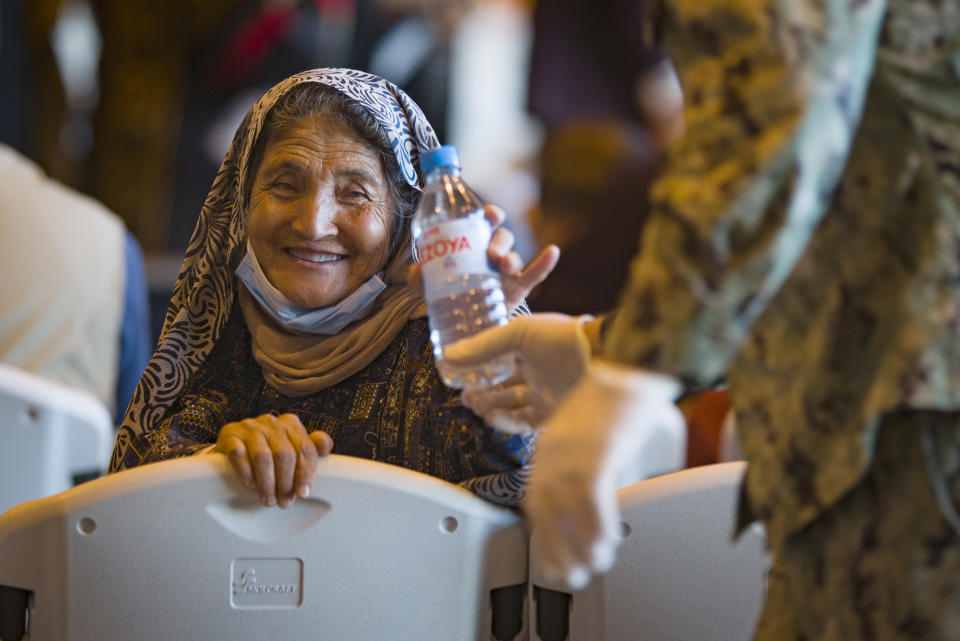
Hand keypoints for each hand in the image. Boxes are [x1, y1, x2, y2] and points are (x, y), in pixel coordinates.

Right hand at [214, 413, 333, 507]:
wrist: (232, 445)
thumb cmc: (268, 449)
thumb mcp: (291, 447)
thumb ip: (309, 447)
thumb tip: (326, 447)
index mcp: (290, 424)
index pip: (305, 448)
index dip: (306, 473)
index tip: (303, 494)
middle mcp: (271, 422)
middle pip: (285, 455)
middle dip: (286, 483)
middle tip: (284, 502)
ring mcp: (249, 427)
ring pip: (263, 457)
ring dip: (267, 483)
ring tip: (269, 500)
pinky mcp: (229, 435)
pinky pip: (239, 454)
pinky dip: (246, 473)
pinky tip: (250, 486)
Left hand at [408, 204, 558, 314]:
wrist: (466, 327)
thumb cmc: (450, 296)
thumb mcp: (431, 287)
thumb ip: (420, 277)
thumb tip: (416, 270)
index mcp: (474, 245)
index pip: (485, 222)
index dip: (490, 214)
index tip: (489, 214)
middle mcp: (493, 254)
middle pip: (502, 237)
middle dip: (499, 240)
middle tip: (490, 253)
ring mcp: (507, 272)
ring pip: (515, 257)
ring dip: (512, 257)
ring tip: (504, 266)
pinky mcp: (518, 289)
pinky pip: (535, 274)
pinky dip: (545, 263)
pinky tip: (552, 252)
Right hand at [446, 313, 592, 431]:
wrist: (598, 357)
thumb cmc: (560, 338)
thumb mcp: (518, 333)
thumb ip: (485, 347)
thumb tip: (449, 356)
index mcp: (528, 348)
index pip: (497, 360)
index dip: (478, 368)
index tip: (458, 375)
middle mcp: (536, 371)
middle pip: (502, 385)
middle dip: (481, 392)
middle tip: (464, 396)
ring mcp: (544, 393)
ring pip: (510, 405)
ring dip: (490, 406)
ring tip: (475, 405)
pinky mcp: (552, 413)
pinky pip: (524, 422)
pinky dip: (507, 422)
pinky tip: (492, 418)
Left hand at [524, 361, 682, 588]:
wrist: (625, 368)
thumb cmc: (613, 396)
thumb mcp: (590, 435)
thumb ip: (588, 465)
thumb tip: (599, 498)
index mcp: (547, 449)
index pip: (534, 500)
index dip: (541, 533)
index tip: (547, 557)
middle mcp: (551, 455)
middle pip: (544, 515)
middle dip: (555, 552)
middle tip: (566, 578)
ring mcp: (570, 457)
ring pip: (565, 516)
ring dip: (577, 549)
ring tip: (590, 570)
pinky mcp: (594, 457)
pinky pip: (591, 504)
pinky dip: (598, 529)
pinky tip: (608, 546)